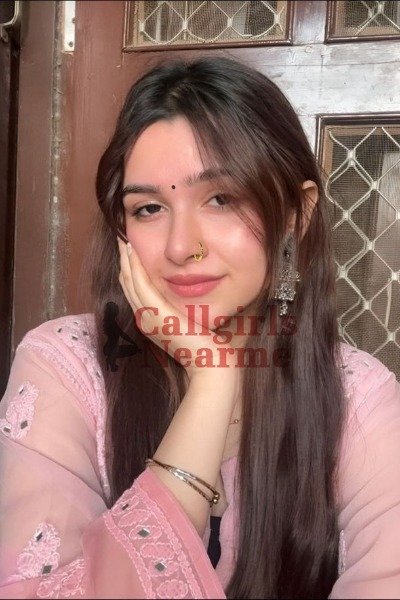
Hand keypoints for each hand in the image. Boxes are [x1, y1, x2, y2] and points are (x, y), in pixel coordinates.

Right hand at [117, 237, 247, 381]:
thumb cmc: (210, 348)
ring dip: (125, 259)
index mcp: (154, 321)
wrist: (211, 365)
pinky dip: (133, 266)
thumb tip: (201, 293)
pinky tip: (131, 251)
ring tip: (122, 239)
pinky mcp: (155, 313)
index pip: (136, 290)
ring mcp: (148, 316)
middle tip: (121, 238)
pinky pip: (139, 284)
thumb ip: (191, 309)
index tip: (131, 250)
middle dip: (124, 260)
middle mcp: (145, 319)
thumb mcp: (195, 323)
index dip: (131, 269)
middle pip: (128, 283)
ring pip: (129, 281)